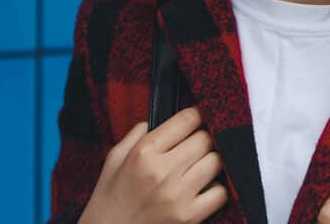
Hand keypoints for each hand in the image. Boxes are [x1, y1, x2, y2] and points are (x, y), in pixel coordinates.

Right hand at [78, 106, 227, 223]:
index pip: (186, 120)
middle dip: (204, 138)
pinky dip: (217, 188)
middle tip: (197, 145)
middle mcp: (162, 171)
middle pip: (205, 139)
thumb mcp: (113, 159)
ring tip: (201, 165)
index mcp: (144, 152)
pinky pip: (221, 193)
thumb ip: (135, 135)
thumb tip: (155, 120)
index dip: (196, 115)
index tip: (197, 119)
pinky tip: (204, 188)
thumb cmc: (108, 199)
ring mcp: (177, 195)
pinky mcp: (189, 217)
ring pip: (216, 162)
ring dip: (212, 161)